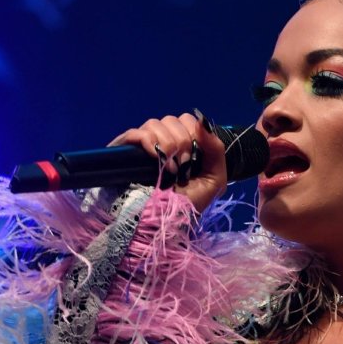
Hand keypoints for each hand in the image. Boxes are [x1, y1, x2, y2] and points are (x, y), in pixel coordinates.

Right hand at [107, 112, 226, 213]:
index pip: (186, 120)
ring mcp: (143, 146)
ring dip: (167, 146)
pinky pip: (137, 133)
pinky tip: (157, 162)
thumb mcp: (214, 180)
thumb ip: (216, 149)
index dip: (193, 133)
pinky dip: (150, 144)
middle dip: (182, 141)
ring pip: (155, 124)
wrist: (164, 223)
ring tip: (170, 170)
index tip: (194, 158)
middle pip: (172, 119)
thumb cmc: (188, 206)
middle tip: (183, 167)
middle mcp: (162, 142)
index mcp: (182, 146)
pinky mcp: (126, 151)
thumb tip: (202, 121)